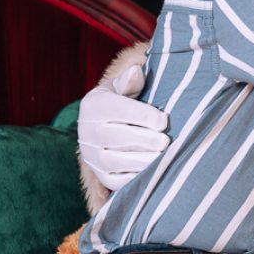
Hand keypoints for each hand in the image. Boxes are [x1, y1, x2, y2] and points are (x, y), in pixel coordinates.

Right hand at [78, 64, 169, 190]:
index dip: (141, 116)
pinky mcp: (100, 174)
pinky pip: (115, 181)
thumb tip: (135, 72)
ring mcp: (92, 155)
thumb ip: (130, 81)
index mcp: (94, 106)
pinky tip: (153, 172)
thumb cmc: (122, 101)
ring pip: (114, 161)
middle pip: (115, 137)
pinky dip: (133, 178)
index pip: (117, 110)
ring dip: (140, 161)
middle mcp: (88, 131)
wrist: (102, 126)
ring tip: (162, 157)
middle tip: (165, 142)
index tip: (163, 121)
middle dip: (143, 140)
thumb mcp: (122, 87)